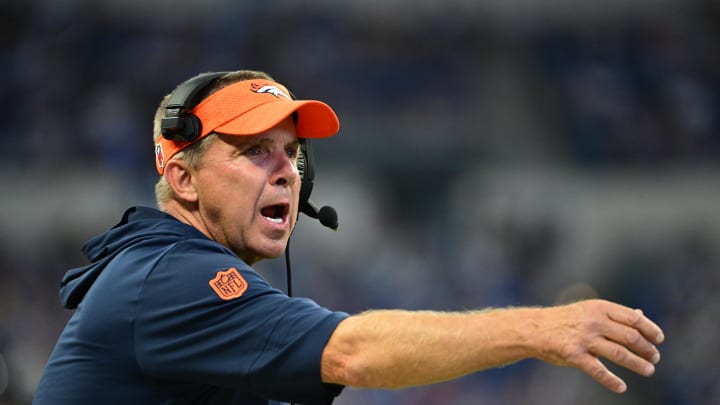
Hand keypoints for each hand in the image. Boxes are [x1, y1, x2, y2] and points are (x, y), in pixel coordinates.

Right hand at [534, 299, 663, 392]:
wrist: (535, 328)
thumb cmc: (566, 320)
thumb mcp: (589, 310)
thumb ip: (614, 315)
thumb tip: (641, 315)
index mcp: (599, 308)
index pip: (633, 318)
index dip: (650, 329)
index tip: (659, 340)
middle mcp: (593, 321)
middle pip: (630, 336)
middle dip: (646, 349)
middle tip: (655, 358)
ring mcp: (584, 338)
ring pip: (619, 354)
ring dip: (638, 364)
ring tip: (648, 370)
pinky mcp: (574, 355)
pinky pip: (598, 370)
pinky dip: (612, 381)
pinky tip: (621, 387)